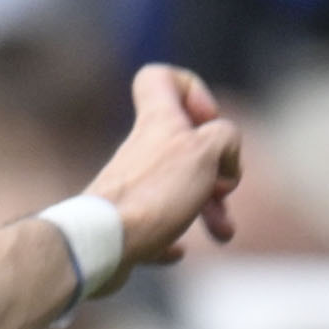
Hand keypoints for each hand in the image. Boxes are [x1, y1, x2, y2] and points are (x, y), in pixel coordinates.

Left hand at [91, 64, 241, 270]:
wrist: (101, 244)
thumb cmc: (154, 193)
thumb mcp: (205, 150)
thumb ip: (225, 138)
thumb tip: (227, 161)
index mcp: (157, 122)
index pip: (159, 77)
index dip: (190, 87)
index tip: (206, 117)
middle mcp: (140, 150)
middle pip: (182, 145)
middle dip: (215, 168)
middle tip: (223, 188)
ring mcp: (130, 188)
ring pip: (175, 190)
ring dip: (205, 209)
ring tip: (223, 233)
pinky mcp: (123, 225)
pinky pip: (152, 227)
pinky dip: (170, 237)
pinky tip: (176, 250)